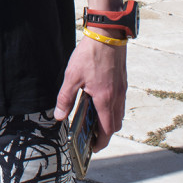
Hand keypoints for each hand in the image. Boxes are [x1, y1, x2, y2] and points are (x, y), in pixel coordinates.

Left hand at [53, 35, 125, 150]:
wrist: (108, 35)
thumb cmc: (90, 54)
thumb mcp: (72, 77)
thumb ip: (66, 98)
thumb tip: (60, 116)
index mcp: (105, 99)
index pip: (107, 129)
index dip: (101, 142)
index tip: (93, 148)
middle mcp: (116, 97)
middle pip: (115, 124)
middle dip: (105, 134)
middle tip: (92, 136)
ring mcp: (121, 89)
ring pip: (119, 113)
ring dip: (109, 121)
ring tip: (94, 121)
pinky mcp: (122, 82)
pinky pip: (120, 102)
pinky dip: (112, 109)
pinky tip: (99, 102)